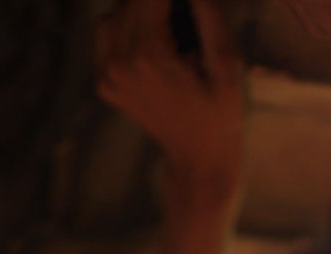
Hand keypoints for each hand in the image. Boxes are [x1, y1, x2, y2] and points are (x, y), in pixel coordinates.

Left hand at [98, 0, 245, 204]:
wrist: (198, 159)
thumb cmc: (220, 113)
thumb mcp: (227, 64)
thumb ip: (209, 15)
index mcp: (149, 55)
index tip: (188, 4)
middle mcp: (119, 62)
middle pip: (133, 0)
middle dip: (158, 2)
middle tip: (183, 20)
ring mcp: (107, 74)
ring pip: (117, 12)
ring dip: (142, 10)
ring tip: (169, 28)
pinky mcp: (103, 82)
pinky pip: (107, 33)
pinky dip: (127, 27)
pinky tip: (152, 41)